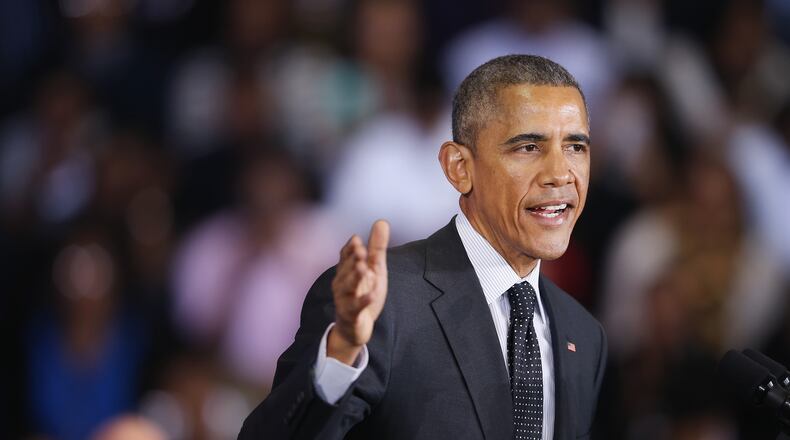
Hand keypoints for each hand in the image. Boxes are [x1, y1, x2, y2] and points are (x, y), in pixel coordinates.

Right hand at [328, 220, 389, 364]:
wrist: (355, 328)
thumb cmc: (364, 293)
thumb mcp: (375, 269)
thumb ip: (377, 247)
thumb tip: (382, 221)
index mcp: (347, 271)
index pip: (345, 256)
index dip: (350, 249)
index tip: (357, 240)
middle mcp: (342, 283)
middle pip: (346, 269)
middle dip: (352, 260)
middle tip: (360, 251)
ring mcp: (345, 299)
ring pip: (348, 287)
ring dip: (355, 277)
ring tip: (364, 269)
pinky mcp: (351, 315)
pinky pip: (356, 307)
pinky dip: (363, 301)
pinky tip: (372, 295)